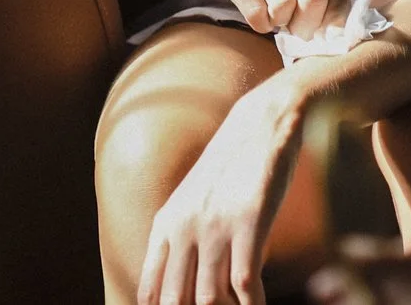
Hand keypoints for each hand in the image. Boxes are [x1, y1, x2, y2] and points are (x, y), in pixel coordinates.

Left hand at [140, 81, 303, 304]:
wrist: (259, 123)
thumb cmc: (229, 171)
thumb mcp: (192, 204)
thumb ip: (181, 243)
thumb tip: (182, 292)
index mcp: (165, 226)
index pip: (151, 292)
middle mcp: (183, 228)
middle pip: (177, 301)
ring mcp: (215, 225)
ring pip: (210, 299)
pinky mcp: (249, 221)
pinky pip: (244, 283)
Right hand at [167, 0, 346, 33]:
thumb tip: (339, 30)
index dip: (332, 21)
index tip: (322, 33)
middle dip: (308, 26)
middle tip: (296, 30)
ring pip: (284, 6)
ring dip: (279, 23)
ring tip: (272, 15)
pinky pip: (255, 11)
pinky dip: (259, 24)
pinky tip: (256, 14)